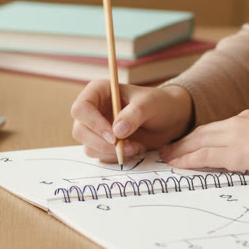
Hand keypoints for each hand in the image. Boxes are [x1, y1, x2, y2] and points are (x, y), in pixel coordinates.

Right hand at [70, 81, 193, 162]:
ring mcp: (95, 127)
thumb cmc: (159, 104)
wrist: (169, 120)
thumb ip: (134, 114)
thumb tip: (117, 131)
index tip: (114, 136)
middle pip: (80, 131)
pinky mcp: (102, 143)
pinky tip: (132, 149)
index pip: (81, 108)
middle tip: (127, 146)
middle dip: (103, 143)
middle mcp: (92, 109)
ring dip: (111, 152)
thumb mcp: (150, 104)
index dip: (93, 124)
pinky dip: (115, 157)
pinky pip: (99, 155)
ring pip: (88, 146)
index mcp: (98, 92)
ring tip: (135, 147)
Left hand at [159, 109, 248, 174]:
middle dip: (183, 141)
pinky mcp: (234, 154)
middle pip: (202, 132)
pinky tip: (178, 164)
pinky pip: (204, 156)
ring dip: (180, 150)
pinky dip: (188, 159)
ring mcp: (234, 137)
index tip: (187, 140)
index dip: (198, 135)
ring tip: (167, 157)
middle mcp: (236, 124)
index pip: (215, 127)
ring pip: (198, 142)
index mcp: (247, 118)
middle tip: (168, 148)